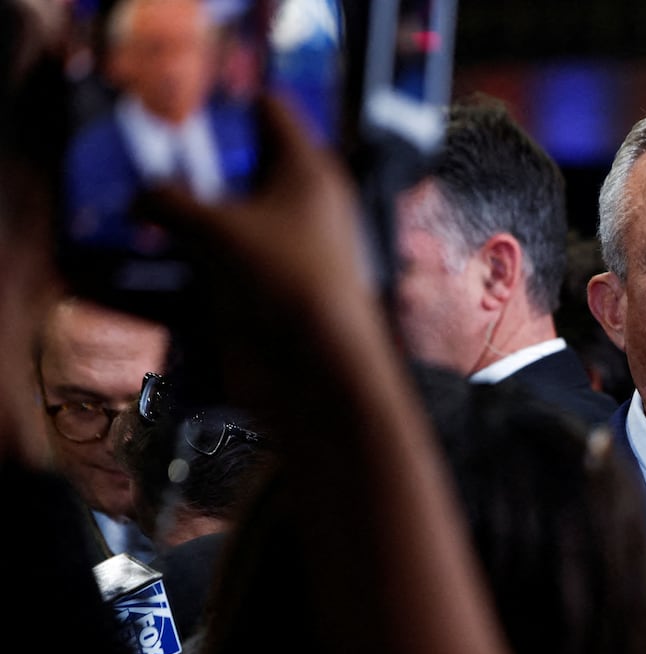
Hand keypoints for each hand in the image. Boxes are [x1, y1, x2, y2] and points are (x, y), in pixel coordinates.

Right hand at [138, 94, 382, 410]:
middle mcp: (301, 203)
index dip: (224, 102)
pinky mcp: (271, 287)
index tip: (173, 107)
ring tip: (134, 213)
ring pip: (228, 215)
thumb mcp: (218, 229)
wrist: (323, 369)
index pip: (269, 112)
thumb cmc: (286, 279)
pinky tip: (152, 264)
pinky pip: (223, 262)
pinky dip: (191, 261)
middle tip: (141, 162)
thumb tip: (140, 195)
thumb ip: (170, 201)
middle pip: (242, 163)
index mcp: (307, 170)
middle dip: (194, 164)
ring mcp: (287, 247)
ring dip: (186, 217)